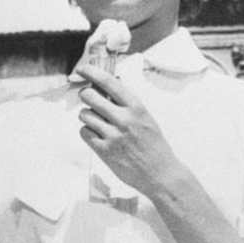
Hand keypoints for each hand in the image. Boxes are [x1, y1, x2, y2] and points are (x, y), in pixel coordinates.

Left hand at [75, 64, 184, 196]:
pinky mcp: (104, 150)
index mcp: (137, 107)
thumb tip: (105, 88)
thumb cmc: (154, 145)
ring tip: (98, 122)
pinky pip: (84, 132)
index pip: (109, 82)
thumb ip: (127, 105)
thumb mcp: (146, 118)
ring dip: (87, 116)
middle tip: (89, 99)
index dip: (92, 72)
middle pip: (89, 96)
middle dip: (86, 95)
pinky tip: (98, 135)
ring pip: (84, 114)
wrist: (160, 173)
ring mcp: (113, 135)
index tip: (83, 69)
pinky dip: (88, 132)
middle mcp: (124, 119)